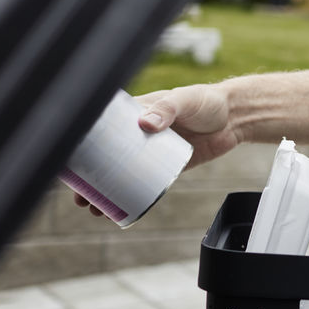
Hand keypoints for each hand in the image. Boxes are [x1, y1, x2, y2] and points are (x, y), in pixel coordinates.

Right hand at [71, 84, 238, 216]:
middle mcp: (140, 132)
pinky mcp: (168, 165)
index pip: (103, 130)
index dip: (85, 148)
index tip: (72, 165)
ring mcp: (153, 150)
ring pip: (123, 172)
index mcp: (137, 112)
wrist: (235, 117)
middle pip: (107, 156)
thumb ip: (167, 108)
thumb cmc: (207, 100)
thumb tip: (145, 123)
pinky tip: (120, 209)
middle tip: (80, 196)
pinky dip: (132, 195)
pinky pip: (145, 182)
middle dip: (90, 177)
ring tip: (94, 207)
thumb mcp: (185, 100)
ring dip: (107, 190)